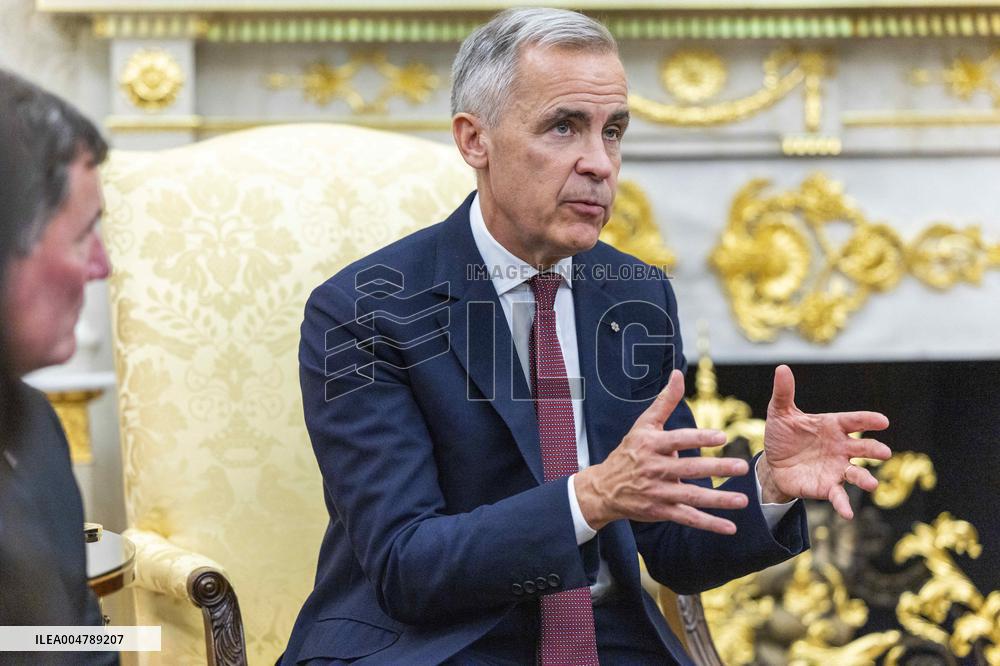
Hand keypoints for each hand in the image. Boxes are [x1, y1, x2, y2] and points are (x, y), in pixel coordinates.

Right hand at [575, 370, 749, 534]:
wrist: (605, 488)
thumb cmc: (629, 452)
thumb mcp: (643, 425)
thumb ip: (664, 402)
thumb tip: (678, 374)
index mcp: (651, 445)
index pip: (678, 440)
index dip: (699, 439)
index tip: (721, 437)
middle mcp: (655, 469)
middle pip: (689, 469)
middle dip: (716, 468)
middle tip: (741, 466)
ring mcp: (659, 492)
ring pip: (692, 497)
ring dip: (719, 500)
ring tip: (742, 499)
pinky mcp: (662, 511)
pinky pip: (688, 518)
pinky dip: (709, 524)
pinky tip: (730, 527)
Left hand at [759, 365, 890, 518]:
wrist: (772, 463)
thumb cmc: (783, 434)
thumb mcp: (780, 413)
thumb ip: (784, 392)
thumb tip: (781, 367)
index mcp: (833, 426)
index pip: (853, 421)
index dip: (867, 420)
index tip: (882, 420)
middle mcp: (840, 448)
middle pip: (862, 448)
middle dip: (873, 450)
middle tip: (884, 452)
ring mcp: (836, 469)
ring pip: (856, 474)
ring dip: (865, 479)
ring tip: (871, 484)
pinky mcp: (827, 487)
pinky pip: (839, 496)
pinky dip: (844, 505)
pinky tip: (848, 514)